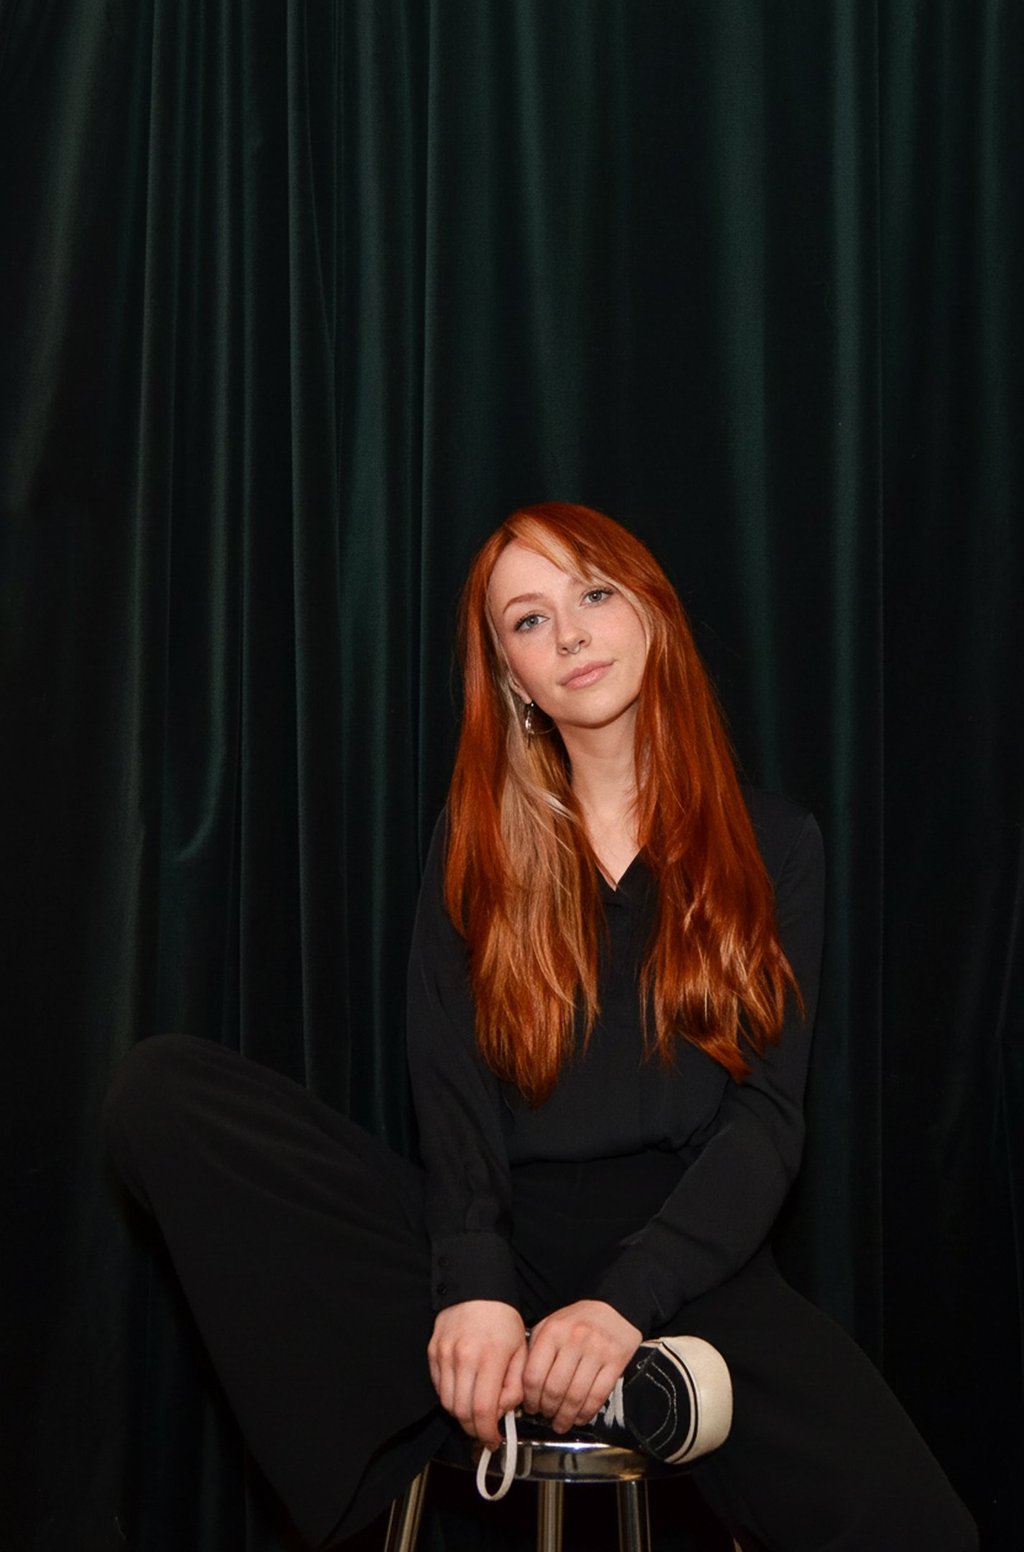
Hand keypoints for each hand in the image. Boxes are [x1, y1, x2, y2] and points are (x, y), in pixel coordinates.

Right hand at [428, 1300, 527, 1448]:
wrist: (476, 1288)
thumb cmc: (502, 1318)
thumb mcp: (521, 1350)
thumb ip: (515, 1385)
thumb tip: (503, 1411)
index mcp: (489, 1357)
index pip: (483, 1410)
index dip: (488, 1433)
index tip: (494, 1439)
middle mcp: (463, 1358)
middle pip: (462, 1412)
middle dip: (475, 1429)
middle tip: (485, 1430)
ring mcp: (444, 1356)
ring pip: (447, 1404)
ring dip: (462, 1415)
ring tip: (476, 1409)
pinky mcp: (433, 1353)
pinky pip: (438, 1388)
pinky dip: (450, 1397)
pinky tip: (464, 1391)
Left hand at [522, 1299, 641, 1433]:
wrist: (614, 1308)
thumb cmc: (579, 1320)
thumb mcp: (551, 1325)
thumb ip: (537, 1351)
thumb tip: (524, 1386)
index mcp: (553, 1331)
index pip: (534, 1375)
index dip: (530, 1398)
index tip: (531, 1407)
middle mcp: (574, 1340)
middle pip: (554, 1389)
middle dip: (548, 1410)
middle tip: (546, 1416)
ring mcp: (596, 1351)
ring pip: (576, 1396)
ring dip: (566, 1417)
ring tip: (561, 1422)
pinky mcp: (615, 1361)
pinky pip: (598, 1396)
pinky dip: (587, 1413)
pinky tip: (580, 1417)